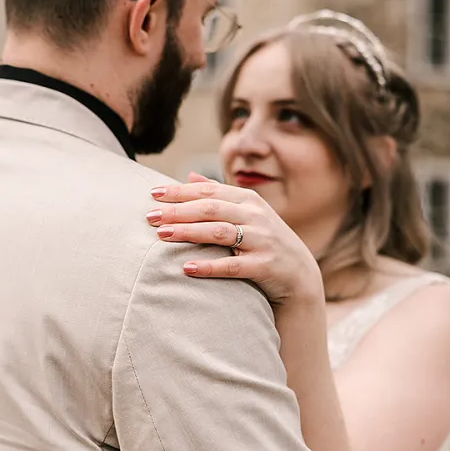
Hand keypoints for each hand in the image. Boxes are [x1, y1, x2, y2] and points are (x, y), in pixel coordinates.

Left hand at [146, 172, 323, 306]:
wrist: (299, 274)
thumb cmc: (265, 240)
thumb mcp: (247, 212)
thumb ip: (219, 195)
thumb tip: (189, 176)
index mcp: (248, 200)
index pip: (208, 190)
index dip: (179, 191)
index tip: (152, 194)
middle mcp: (256, 216)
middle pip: (210, 209)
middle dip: (178, 211)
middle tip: (150, 216)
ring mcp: (262, 240)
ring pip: (219, 233)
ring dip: (188, 233)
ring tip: (162, 235)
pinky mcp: (265, 265)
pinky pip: (233, 266)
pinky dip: (209, 266)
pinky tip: (186, 267)